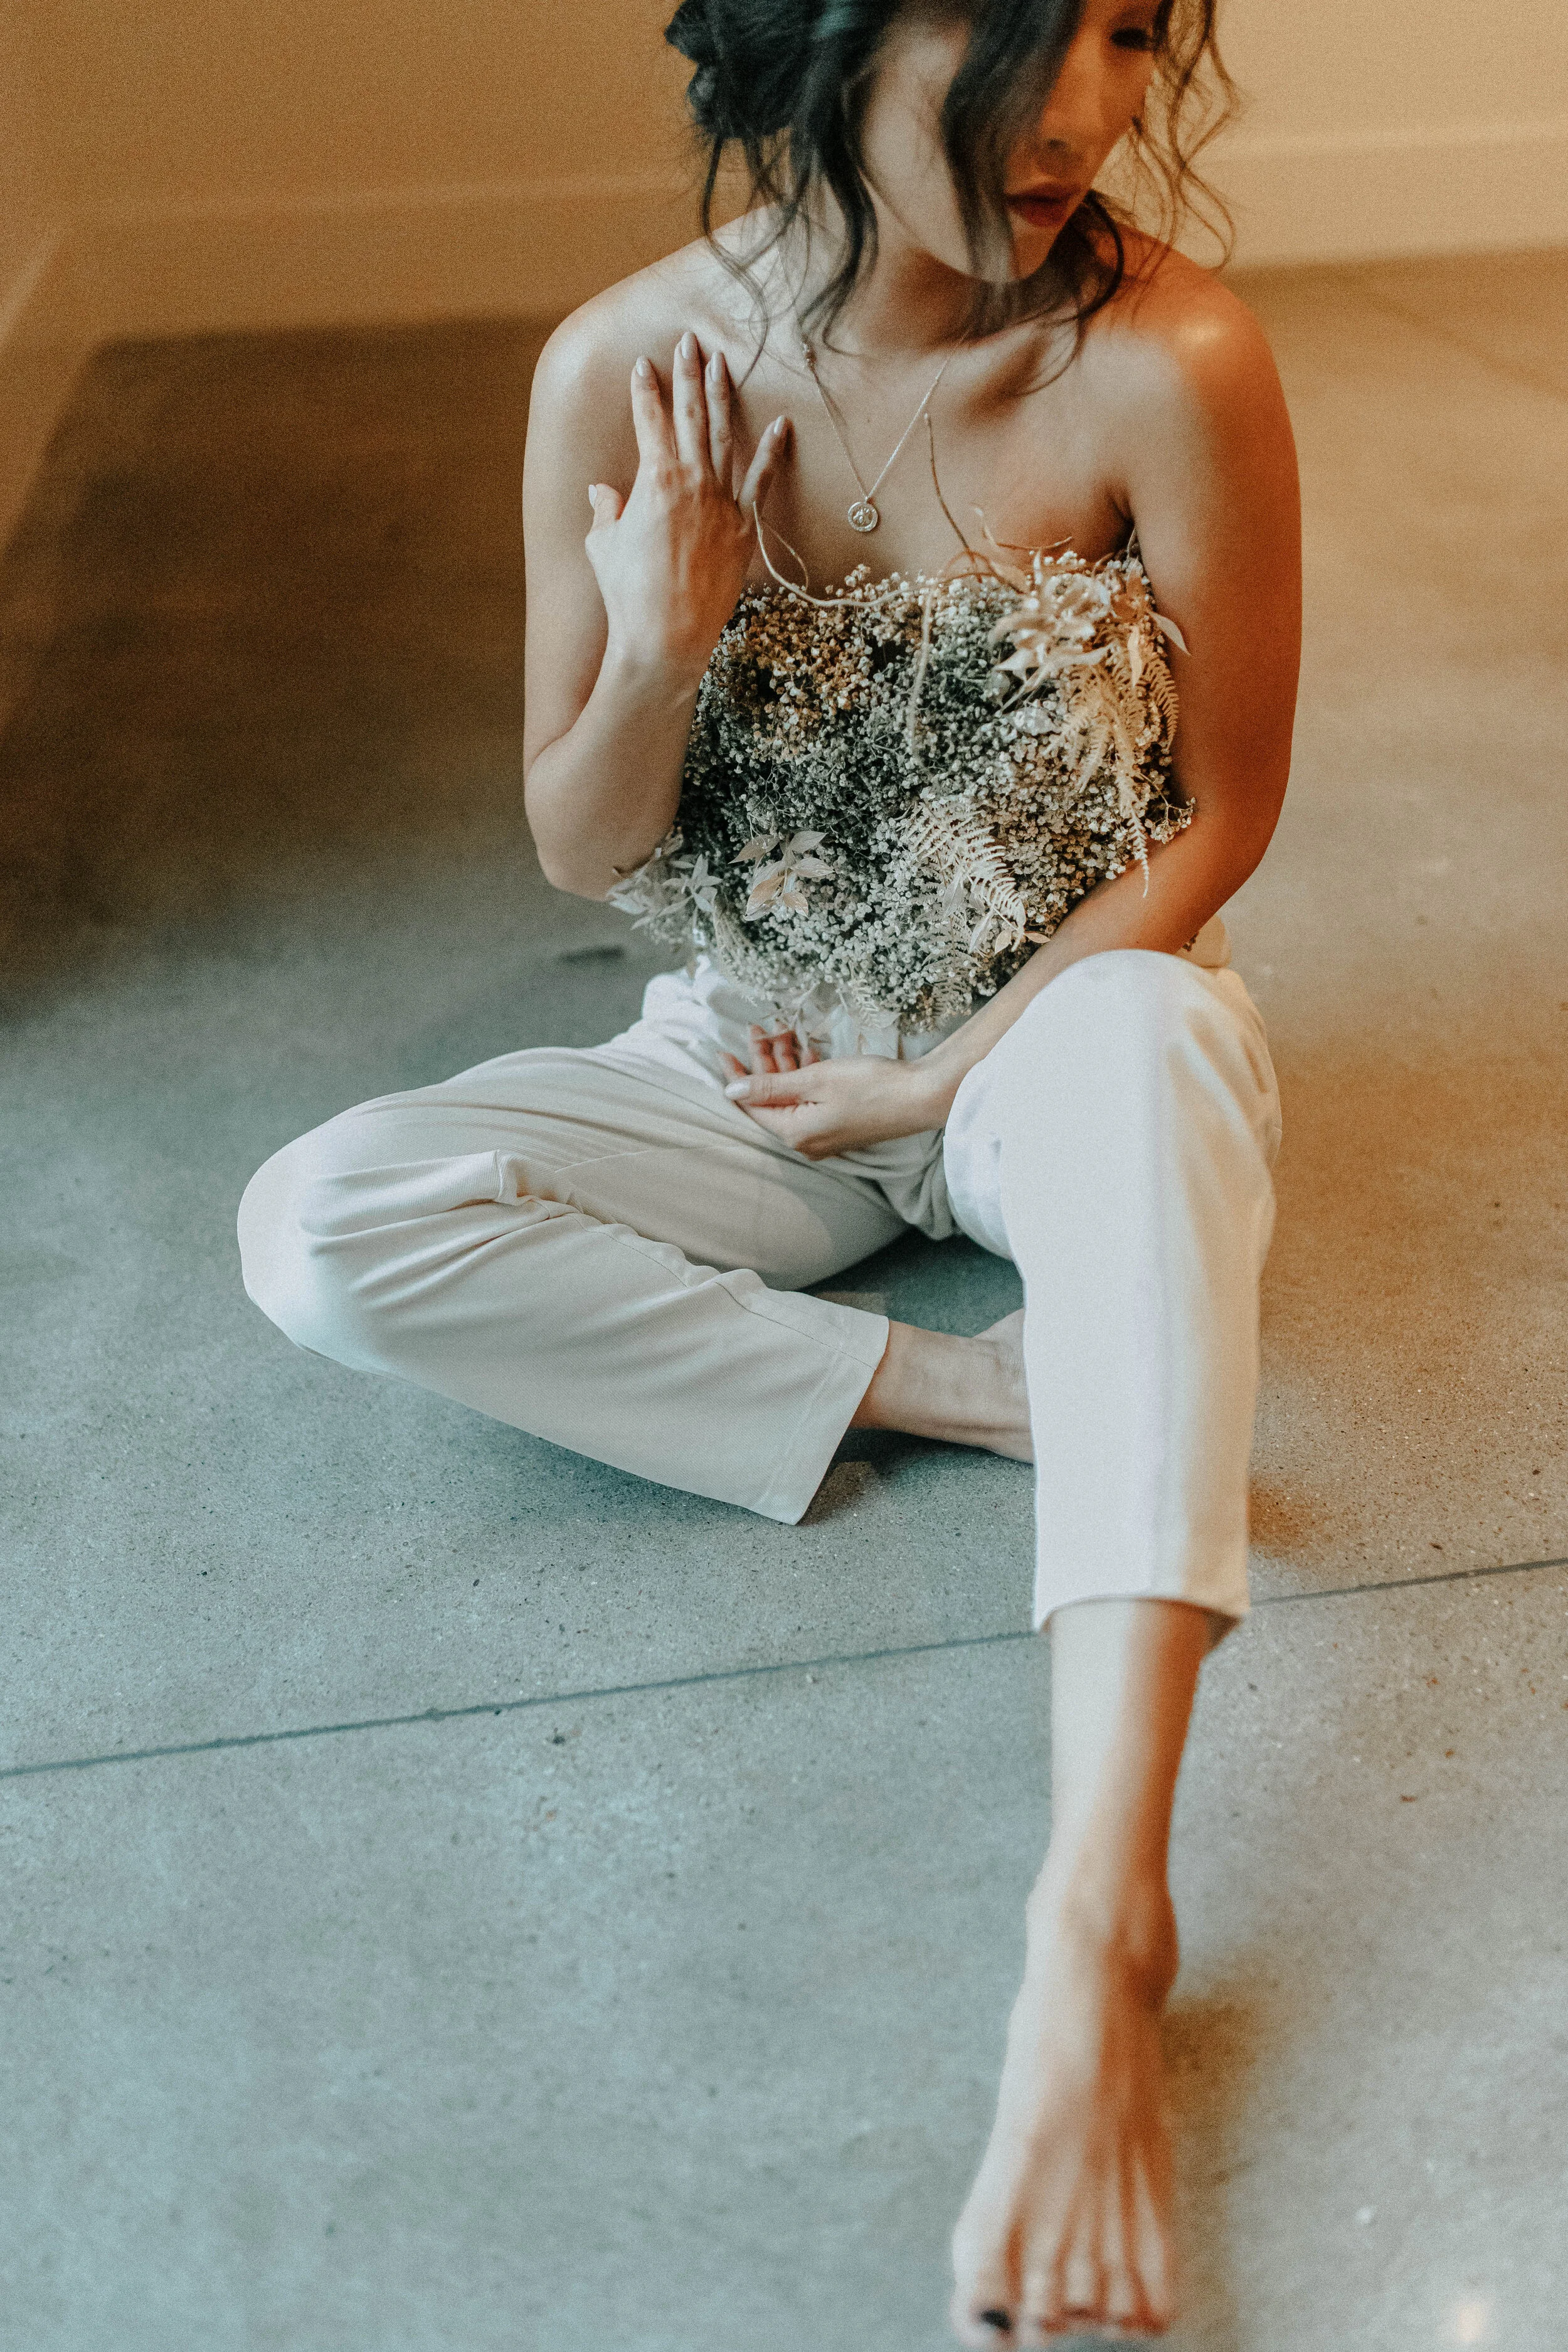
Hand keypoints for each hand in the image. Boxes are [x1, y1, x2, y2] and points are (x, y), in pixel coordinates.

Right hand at [585, 331, 790, 689]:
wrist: (666, 638)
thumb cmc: (627, 595)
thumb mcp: (603, 547)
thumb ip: (606, 511)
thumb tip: (603, 492)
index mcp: (655, 481)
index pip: (648, 421)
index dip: (644, 391)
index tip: (643, 365)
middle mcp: (693, 483)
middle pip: (690, 416)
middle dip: (688, 374)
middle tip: (689, 341)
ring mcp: (722, 504)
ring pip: (725, 438)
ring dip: (723, 398)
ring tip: (723, 363)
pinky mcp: (743, 530)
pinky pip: (760, 483)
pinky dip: (771, 452)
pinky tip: (780, 424)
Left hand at [721, 1025, 953, 1158]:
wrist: (921, 1096)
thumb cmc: (871, 1087)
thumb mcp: (814, 1080)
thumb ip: (770, 1085)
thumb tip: (730, 1091)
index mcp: (795, 1133)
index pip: (752, 1106)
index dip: (737, 1077)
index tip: (724, 1051)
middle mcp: (806, 1141)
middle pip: (771, 1100)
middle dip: (762, 1064)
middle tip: (756, 1031)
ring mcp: (824, 1135)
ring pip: (792, 1097)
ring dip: (784, 1065)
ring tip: (779, 1032)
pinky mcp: (840, 1125)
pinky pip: (811, 1101)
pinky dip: (804, 1077)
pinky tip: (804, 1053)